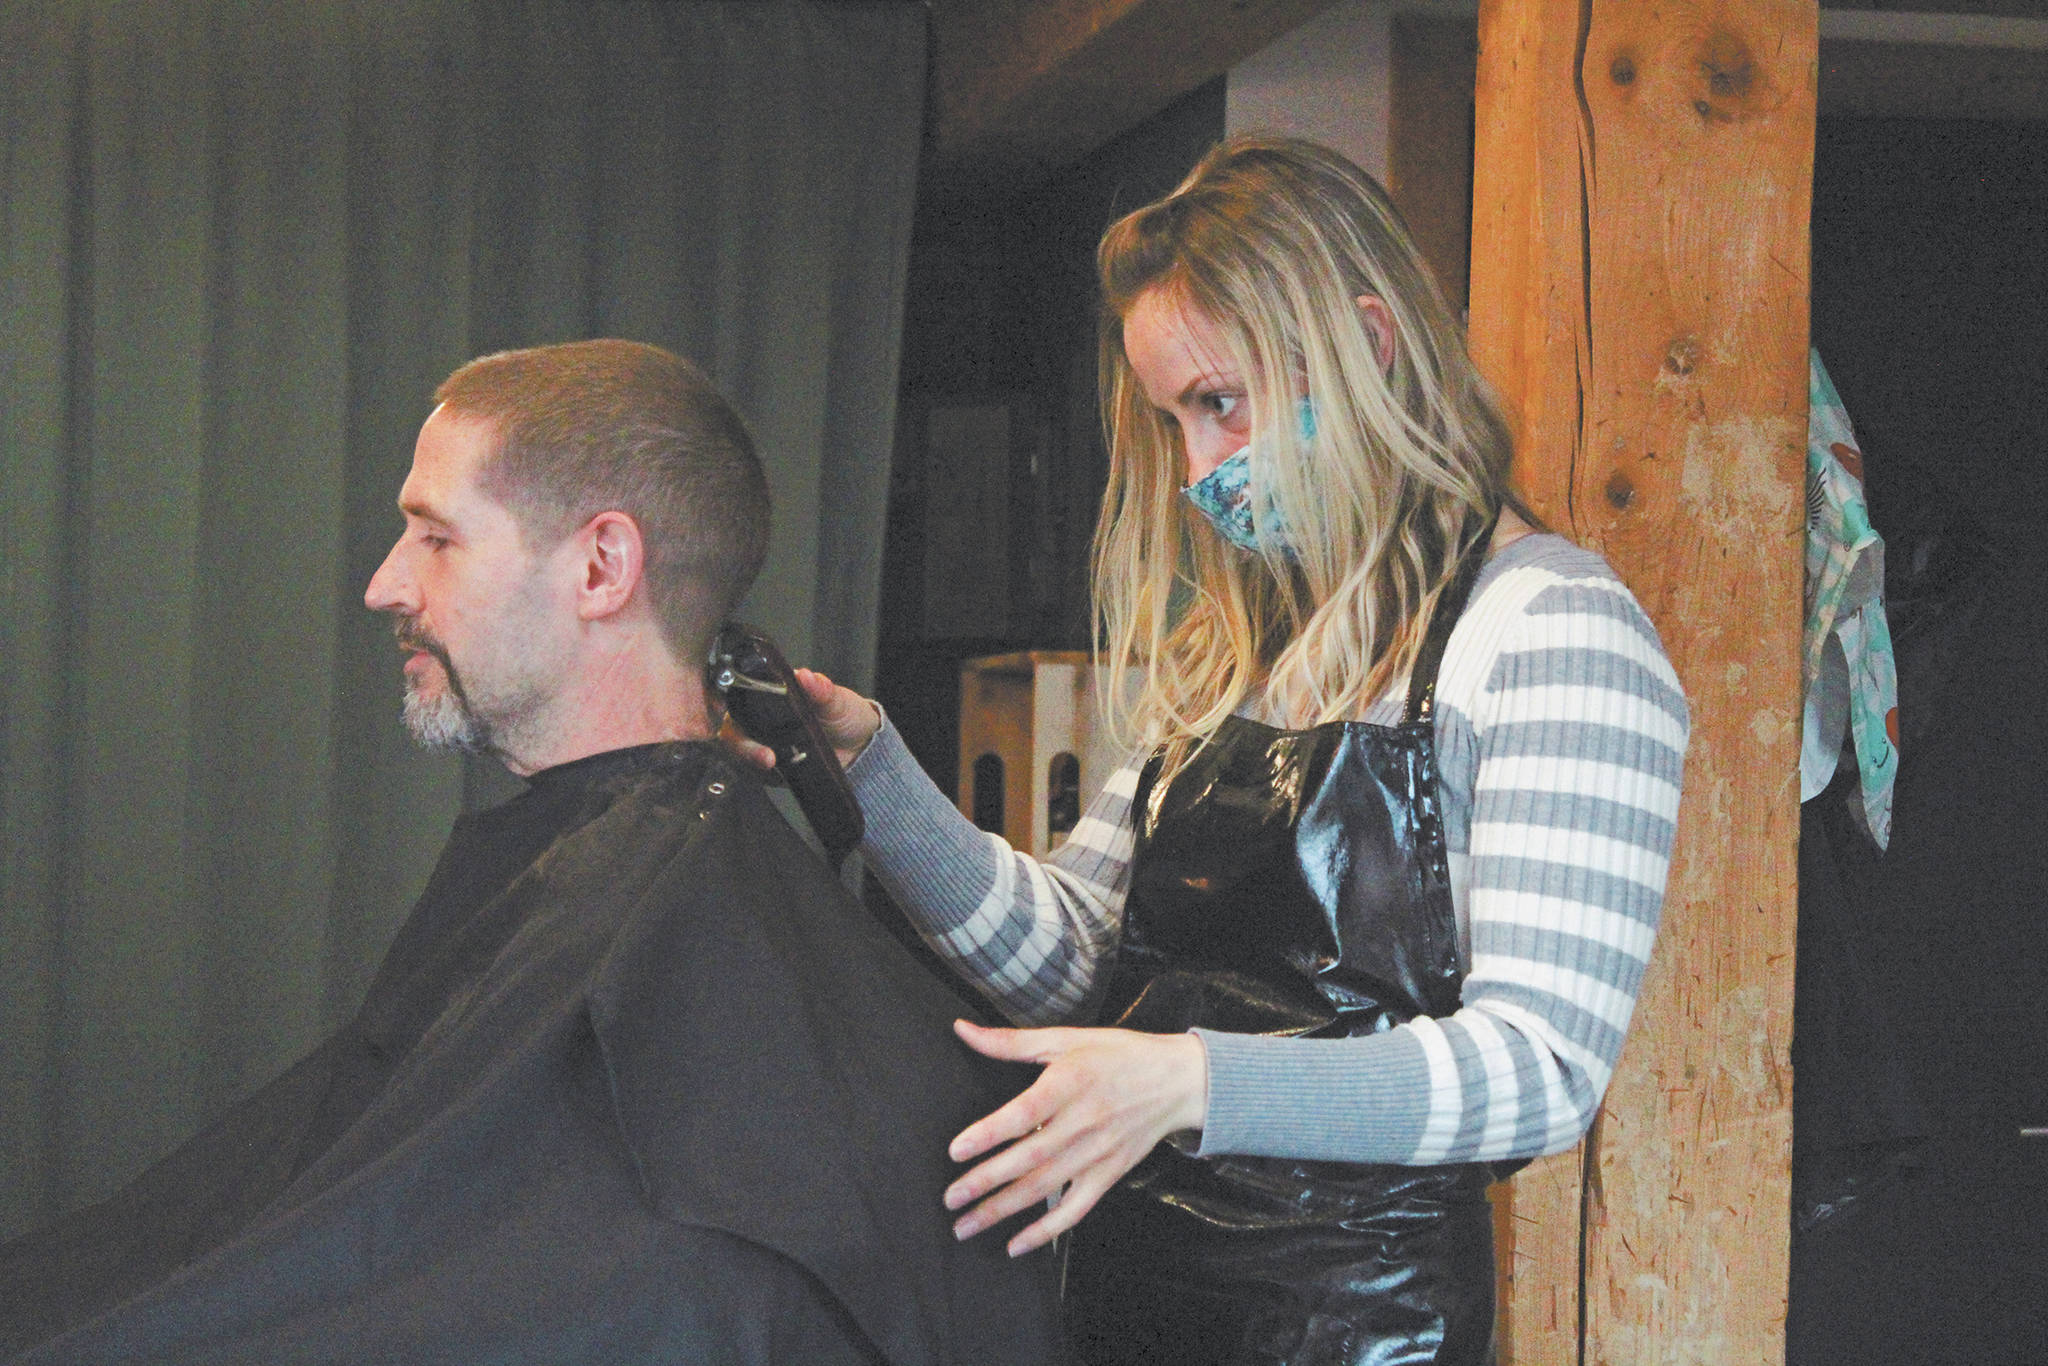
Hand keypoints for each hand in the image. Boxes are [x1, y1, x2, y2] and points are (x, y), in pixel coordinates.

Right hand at [716, 666, 880, 772]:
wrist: (860, 748)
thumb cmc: (846, 715)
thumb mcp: (837, 700)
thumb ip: (822, 690)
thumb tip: (806, 676)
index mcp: (771, 694)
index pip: (737, 695)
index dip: (725, 704)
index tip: (733, 715)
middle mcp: (760, 718)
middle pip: (732, 730)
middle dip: (742, 745)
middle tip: (766, 757)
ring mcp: (762, 743)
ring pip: (738, 754)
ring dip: (751, 762)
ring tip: (774, 768)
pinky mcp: (769, 768)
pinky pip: (755, 773)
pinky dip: (763, 776)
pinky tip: (779, 775)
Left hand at [943, 1020, 1207, 1256]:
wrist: (1177, 1081)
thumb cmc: (1118, 1055)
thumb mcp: (1065, 1038)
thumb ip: (1010, 1041)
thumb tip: (963, 1030)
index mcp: (1070, 1083)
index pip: (1025, 1113)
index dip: (990, 1132)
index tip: (956, 1150)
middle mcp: (1083, 1122)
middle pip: (1028, 1159)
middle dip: (985, 1182)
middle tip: (949, 1199)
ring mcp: (1097, 1154)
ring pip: (1044, 1189)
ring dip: (1002, 1211)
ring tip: (965, 1226)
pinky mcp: (1108, 1175)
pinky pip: (1075, 1211)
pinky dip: (1046, 1232)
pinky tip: (1015, 1245)